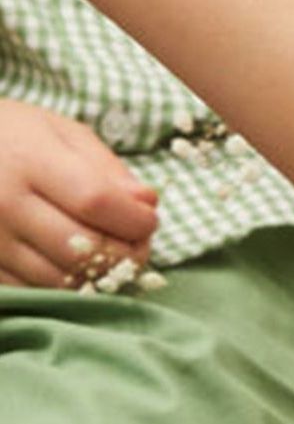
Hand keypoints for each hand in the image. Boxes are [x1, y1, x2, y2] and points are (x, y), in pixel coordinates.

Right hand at [0, 98, 158, 288]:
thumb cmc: (10, 136)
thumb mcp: (59, 132)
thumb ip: (107, 168)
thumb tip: (148, 204)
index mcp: (28, 159)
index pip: (96, 203)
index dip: (135, 221)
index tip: (149, 221)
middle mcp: (4, 202)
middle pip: (84, 251)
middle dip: (126, 255)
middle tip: (138, 246)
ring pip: (63, 280)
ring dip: (100, 277)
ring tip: (111, 257)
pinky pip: (36, 291)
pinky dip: (67, 287)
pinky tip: (76, 267)